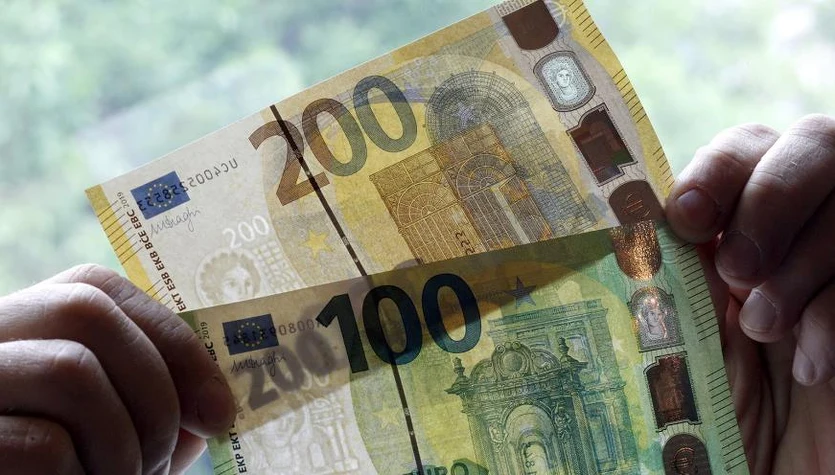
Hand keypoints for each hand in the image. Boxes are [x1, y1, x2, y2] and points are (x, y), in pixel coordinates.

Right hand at [0, 264, 236, 473]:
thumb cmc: (52, 474)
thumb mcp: (101, 434)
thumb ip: (146, 408)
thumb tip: (213, 407)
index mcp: (18, 330)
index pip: (98, 289)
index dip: (173, 341)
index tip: (219, 410)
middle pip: (86, 312)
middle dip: (155, 390)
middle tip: (166, 458)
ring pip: (70, 370)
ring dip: (123, 444)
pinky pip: (42, 445)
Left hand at [666, 115, 834, 474]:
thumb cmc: (708, 418)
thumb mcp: (678, 343)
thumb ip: (677, 276)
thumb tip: (653, 220)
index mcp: (735, 227)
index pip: (741, 151)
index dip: (719, 170)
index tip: (690, 217)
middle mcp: (795, 230)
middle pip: (813, 144)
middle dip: (771, 199)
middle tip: (738, 269)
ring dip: (803, 262)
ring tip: (763, 327)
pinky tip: (809, 368)